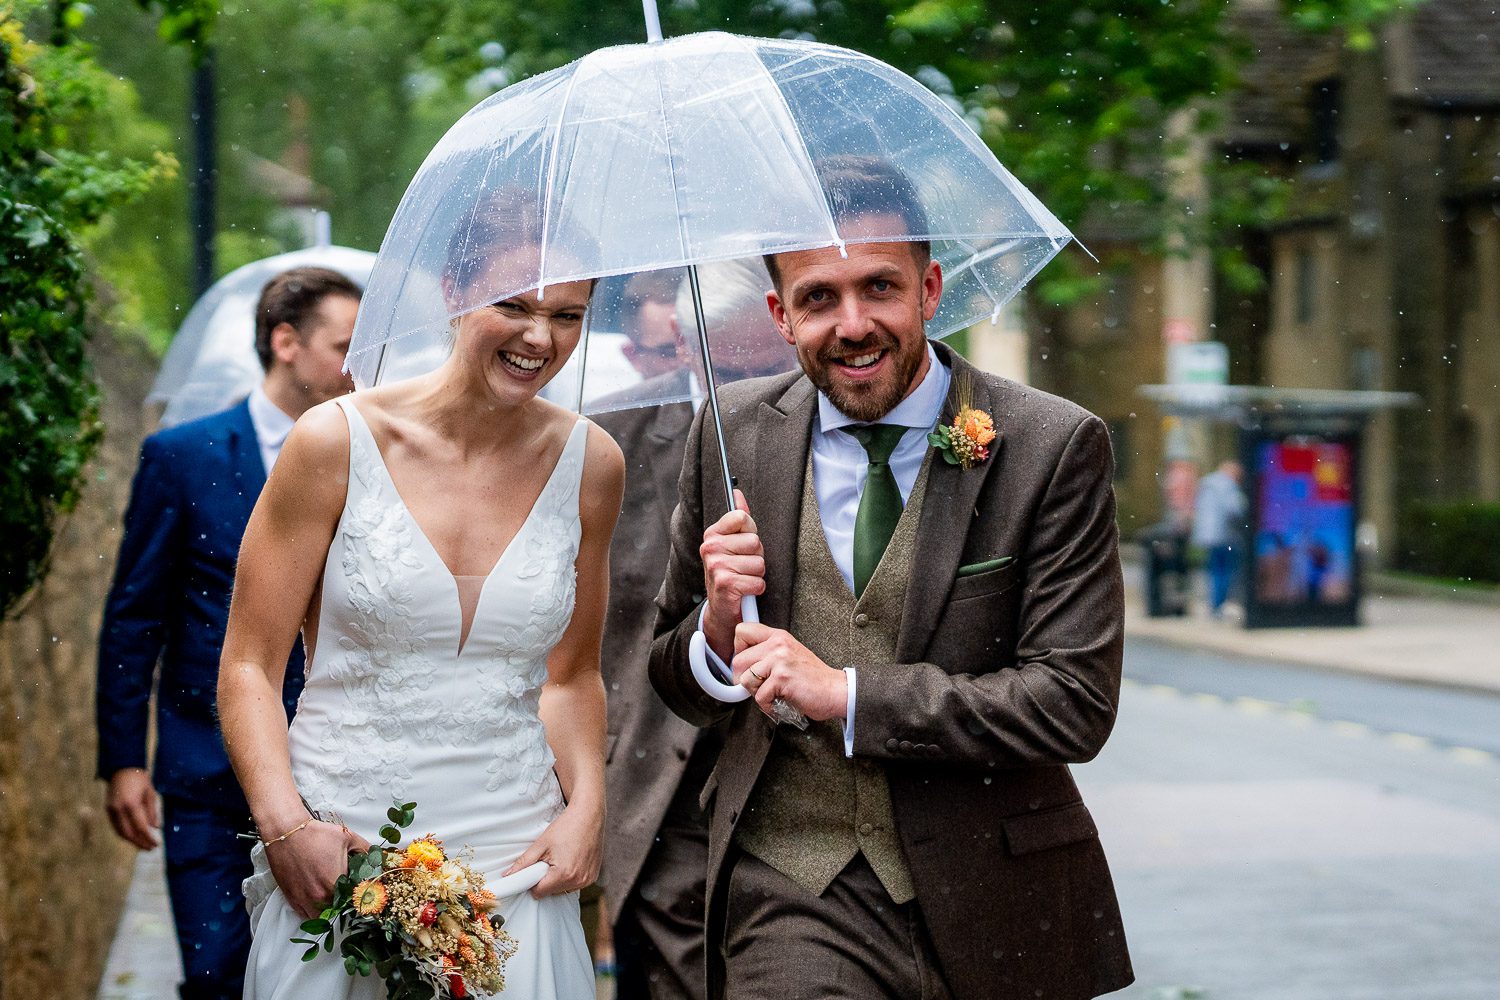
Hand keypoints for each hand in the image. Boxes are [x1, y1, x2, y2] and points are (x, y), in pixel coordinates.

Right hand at [105, 768, 159, 849]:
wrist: (122, 768)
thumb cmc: (140, 779)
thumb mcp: (150, 793)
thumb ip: (152, 811)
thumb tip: (155, 828)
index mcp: (131, 804)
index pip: (140, 827)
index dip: (148, 838)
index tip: (156, 844)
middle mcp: (119, 809)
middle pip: (129, 833)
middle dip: (140, 843)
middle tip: (150, 848)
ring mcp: (111, 810)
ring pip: (120, 832)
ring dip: (131, 841)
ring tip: (142, 845)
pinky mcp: (108, 809)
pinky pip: (116, 826)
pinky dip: (124, 834)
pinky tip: (133, 837)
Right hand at [263, 818, 370, 920]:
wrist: (286, 833)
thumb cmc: (315, 835)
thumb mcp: (347, 838)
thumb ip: (366, 849)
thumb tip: (377, 856)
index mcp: (335, 884)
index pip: (354, 901)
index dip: (361, 897)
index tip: (363, 894)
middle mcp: (320, 896)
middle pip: (339, 911)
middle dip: (346, 905)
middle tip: (350, 896)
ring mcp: (305, 900)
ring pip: (322, 918)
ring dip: (330, 912)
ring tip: (335, 901)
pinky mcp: (293, 899)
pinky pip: (306, 916)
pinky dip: (315, 912)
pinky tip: (320, 903)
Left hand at [505, 800, 601, 898]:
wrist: (589, 815)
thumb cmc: (566, 826)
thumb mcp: (542, 844)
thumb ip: (524, 862)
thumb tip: (508, 875)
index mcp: (563, 874)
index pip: (539, 892)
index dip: (533, 882)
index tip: (534, 869)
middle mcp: (578, 880)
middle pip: (552, 892)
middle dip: (546, 880)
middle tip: (548, 860)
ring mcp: (587, 879)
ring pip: (564, 889)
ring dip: (559, 879)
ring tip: (561, 858)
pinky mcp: (593, 876)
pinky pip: (576, 884)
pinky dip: (570, 876)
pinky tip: (571, 859)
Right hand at [700, 489, 764, 659]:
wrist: (721, 610)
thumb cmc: (731, 574)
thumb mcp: (732, 544)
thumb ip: (737, 518)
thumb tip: (738, 492)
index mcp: (712, 534)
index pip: (742, 517)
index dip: (750, 532)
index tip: (742, 545)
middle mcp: (710, 547)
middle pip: (755, 542)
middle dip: (756, 557)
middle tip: (743, 567)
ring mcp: (716, 565)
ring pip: (759, 563)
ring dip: (757, 575)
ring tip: (743, 579)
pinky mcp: (726, 583)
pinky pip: (758, 581)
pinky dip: (756, 589)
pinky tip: (744, 592)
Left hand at [733, 623, 847, 721]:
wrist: (835, 690)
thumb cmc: (812, 678)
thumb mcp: (789, 655)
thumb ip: (768, 653)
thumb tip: (742, 664)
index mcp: (778, 636)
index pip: (742, 631)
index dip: (738, 650)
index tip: (747, 664)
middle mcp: (778, 644)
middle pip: (738, 660)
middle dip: (744, 679)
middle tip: (758, 686)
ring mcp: (780, 660)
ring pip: (745, 679)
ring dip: (755, 692)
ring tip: (771, 693)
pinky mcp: (782, 678)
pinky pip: (759, 696)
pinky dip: (767, 705)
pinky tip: (778, 702)